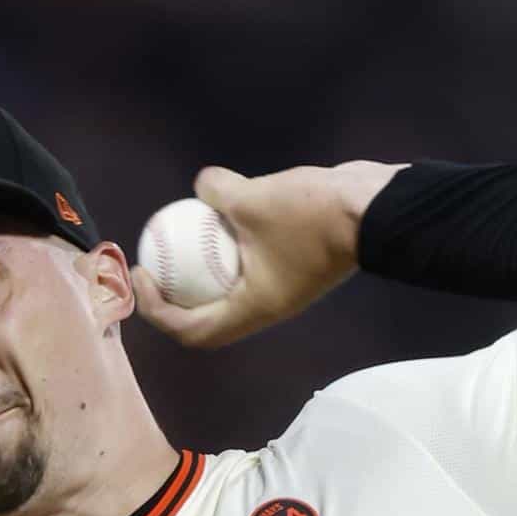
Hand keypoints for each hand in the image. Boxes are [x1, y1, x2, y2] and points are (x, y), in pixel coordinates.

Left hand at [132, 159, 402, 350]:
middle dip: (173, 297)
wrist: (374, 210)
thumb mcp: (253, 198)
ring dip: (200, 272)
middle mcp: (264, 306)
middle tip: (151, 263)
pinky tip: (218, 213)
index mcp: (252, 309)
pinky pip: (249, 263)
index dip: (158, 311)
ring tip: (178, 237)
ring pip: (228, 290)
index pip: (193, 330)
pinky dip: (229, 247)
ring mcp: (280, 288)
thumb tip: (199, 185)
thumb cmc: (314, 215)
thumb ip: (218, 192)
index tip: (142, 276)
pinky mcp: (292, 265)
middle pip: (206, 318)